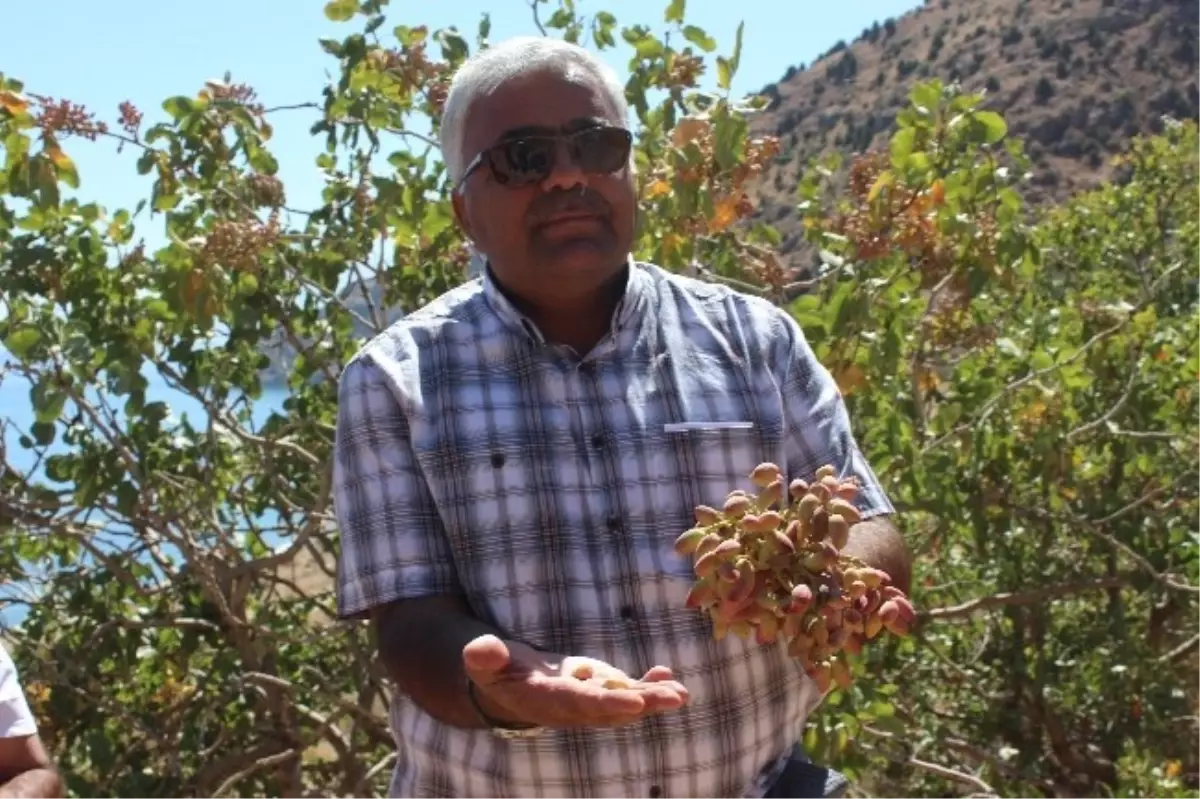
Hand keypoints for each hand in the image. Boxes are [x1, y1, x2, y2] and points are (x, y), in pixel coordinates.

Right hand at [462, 634, 688, 729]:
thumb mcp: (483, 662)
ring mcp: (589, 700)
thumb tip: (480, 648)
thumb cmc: (494, 671)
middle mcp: (573, 706)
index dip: (606, 704)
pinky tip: (669, 676)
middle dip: (643, 704)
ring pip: (625, 703)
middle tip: (674, 698)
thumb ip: (484, 657)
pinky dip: (649, 684)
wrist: (508, 686)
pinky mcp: (598, 690)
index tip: (633, 703)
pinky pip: (627, 691)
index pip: (579, 703)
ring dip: (654, 698)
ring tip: (681, 694)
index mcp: (546, 699)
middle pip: (612, 709)